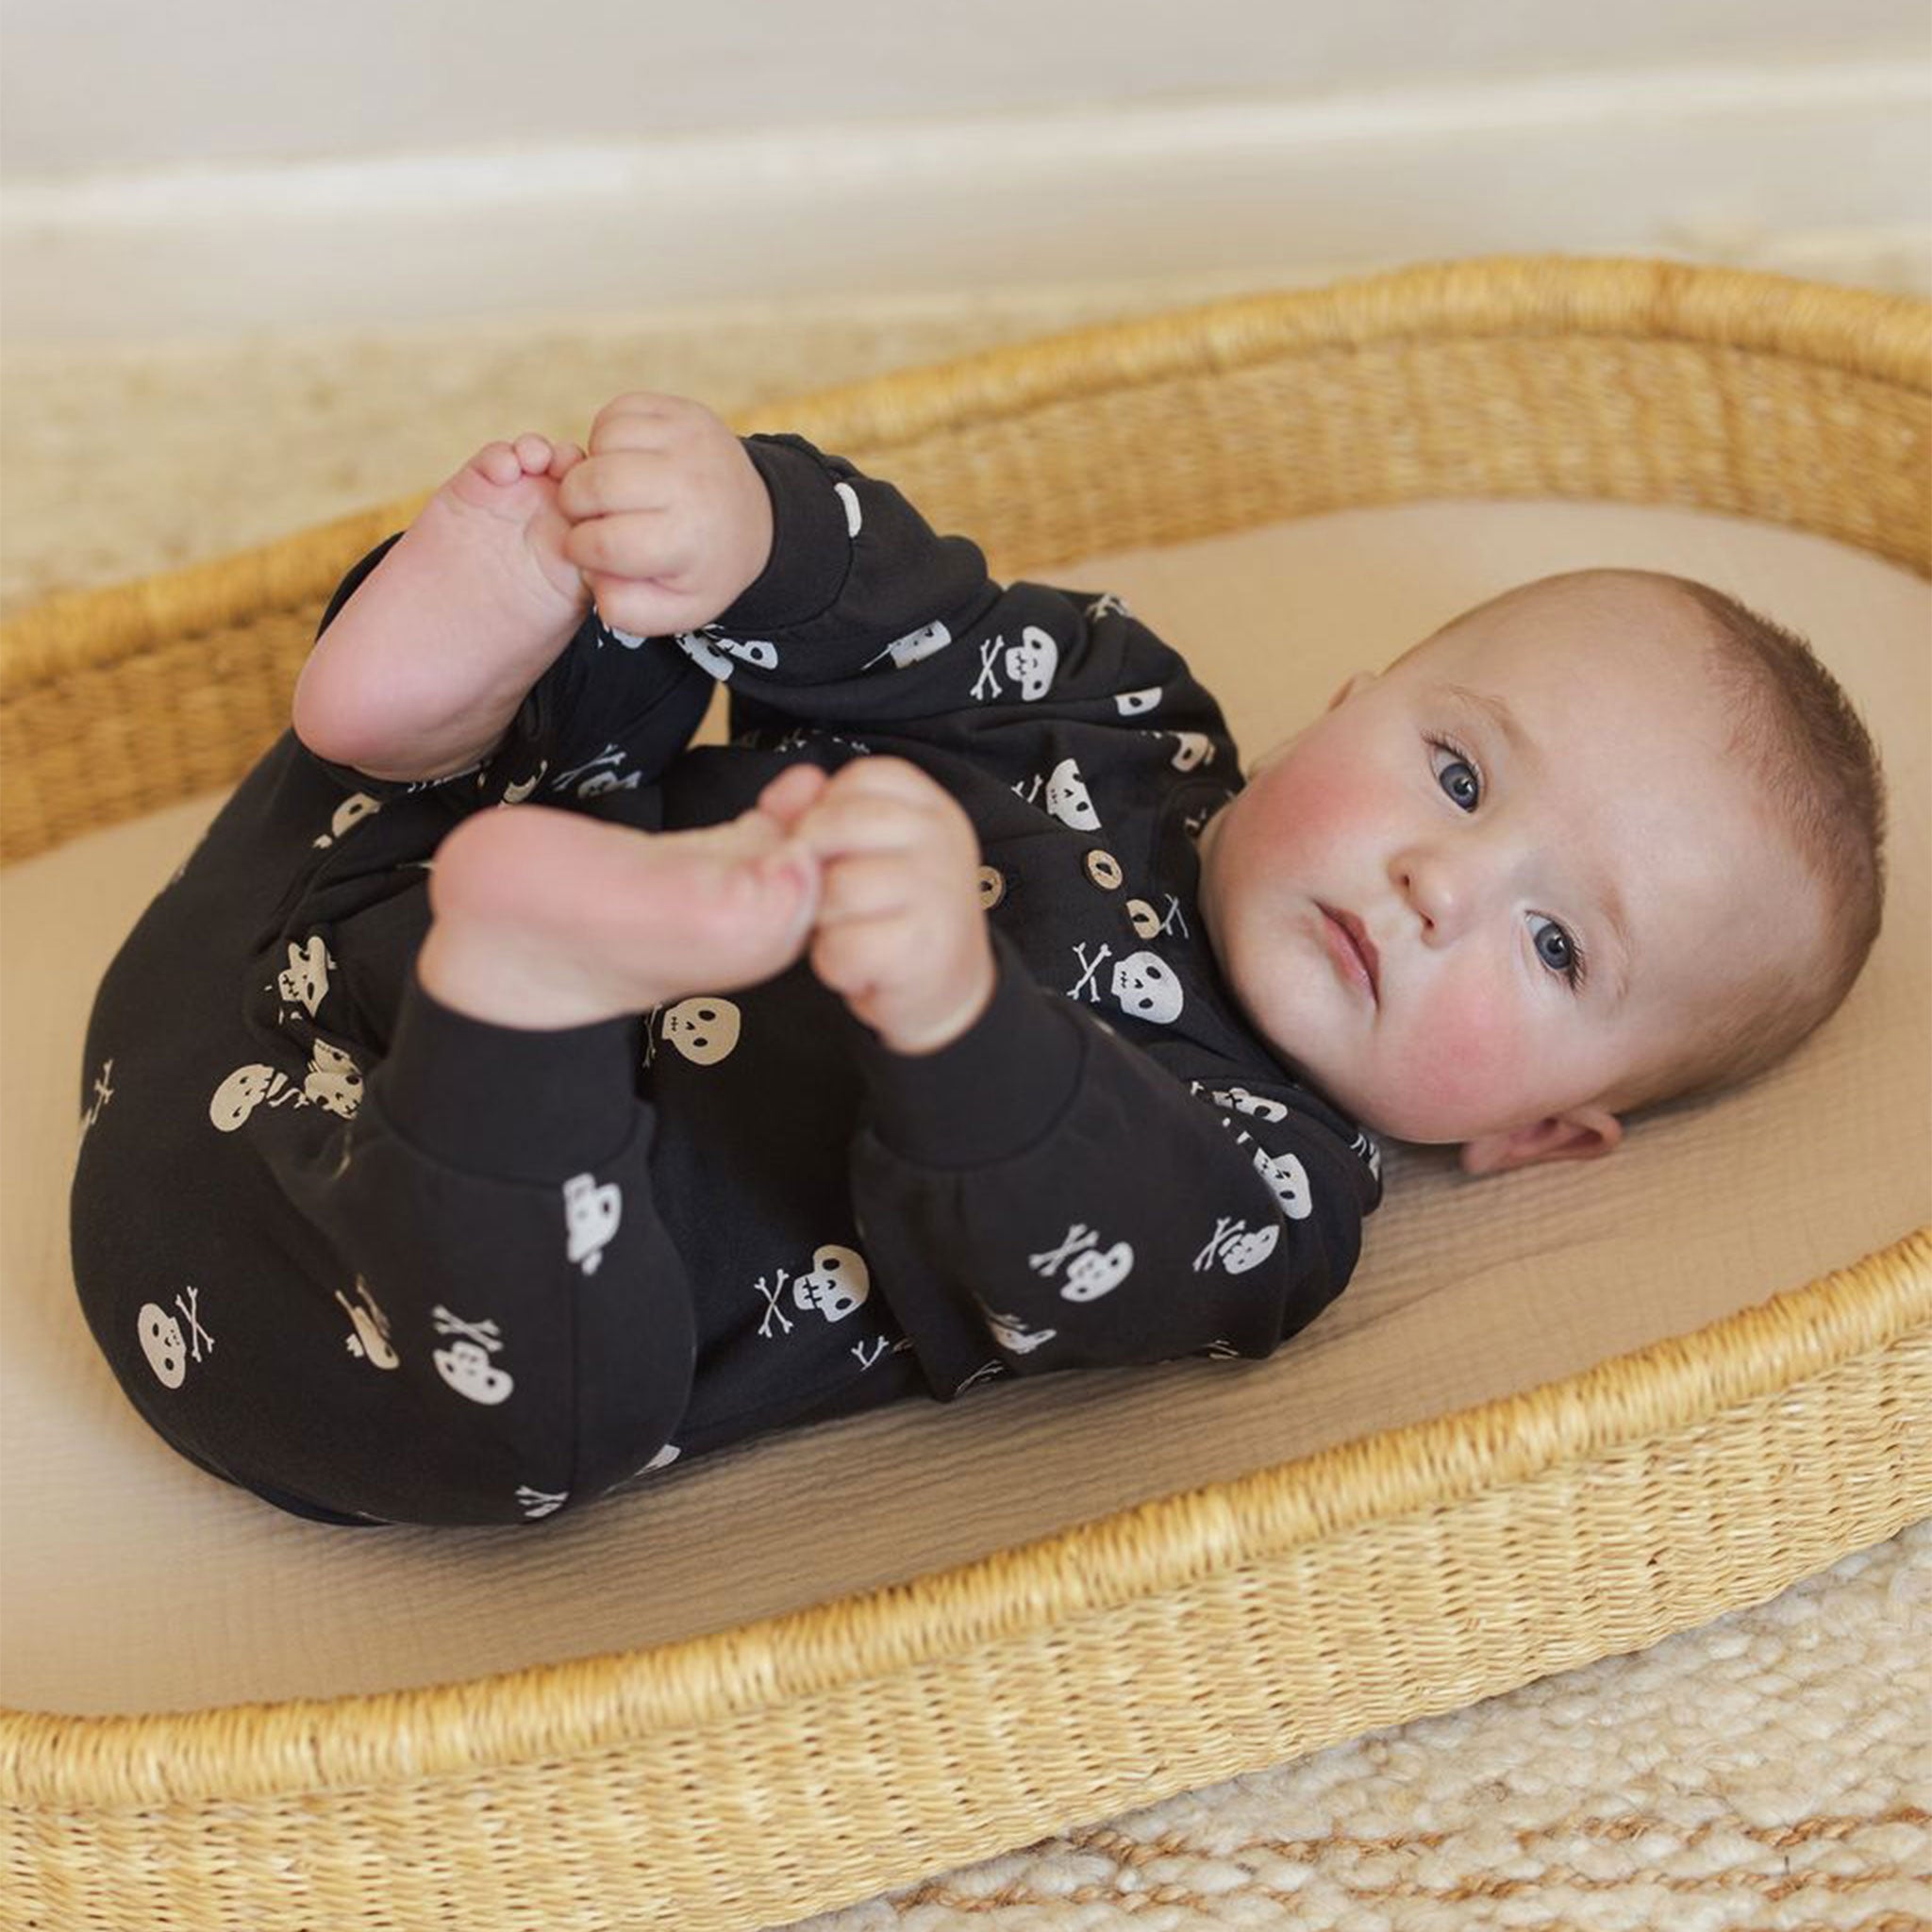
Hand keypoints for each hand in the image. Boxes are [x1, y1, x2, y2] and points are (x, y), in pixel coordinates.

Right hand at [556, 392, 772, 636]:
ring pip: (603, 442)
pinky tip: (624, 461)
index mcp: (688, 539)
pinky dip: (607, 436)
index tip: (586, 550)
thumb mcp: (673, 610)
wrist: (754, 519)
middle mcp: (691, 484)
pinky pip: (618, 411)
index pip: (604, 542)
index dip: (580, 548)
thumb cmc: (701, 567)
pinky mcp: (683, 411)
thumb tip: (593, 575)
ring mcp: (690, 440)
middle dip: (575, 504)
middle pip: (595, 484)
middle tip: (589, 516)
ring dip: (592, 467)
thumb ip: (625, 609)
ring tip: (612, 490)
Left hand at [765, 758, 996, 1054]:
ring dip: (822, 921)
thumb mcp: (867, 850)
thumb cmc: (894, 913)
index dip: (825, 812)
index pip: (859, 778)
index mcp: (930, 808)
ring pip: (834, 889)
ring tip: (850, 931)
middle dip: (812, 866)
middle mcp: (941, 840)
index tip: (833, 850)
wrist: (949, 988)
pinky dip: (835, 964)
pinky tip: (859, 964)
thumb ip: (820, 812)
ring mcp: (938, 892)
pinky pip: (841, 945)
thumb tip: (774, 803)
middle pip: (836, 826)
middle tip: (832, 898)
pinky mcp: (922, 948)